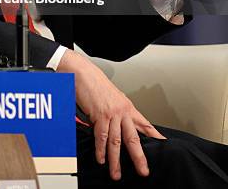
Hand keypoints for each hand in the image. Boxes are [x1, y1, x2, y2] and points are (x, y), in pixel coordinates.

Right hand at [57, 49, 164, 180]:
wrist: (84, 74)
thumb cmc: (97, 84)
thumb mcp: (113, 98)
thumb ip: (119, 113)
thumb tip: (121, 126)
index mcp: (128, 107)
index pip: (145, 124)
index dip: (154, 136)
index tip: (163, 145)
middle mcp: (122, 111)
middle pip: (133, 138)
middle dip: (138, 157)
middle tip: (143, 170)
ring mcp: (111, 114)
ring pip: (116, 141)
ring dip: (115, 160)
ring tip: (116, 173)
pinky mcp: (99, 115)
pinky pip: (101, 136)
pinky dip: (100, 149)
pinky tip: (101, 158)